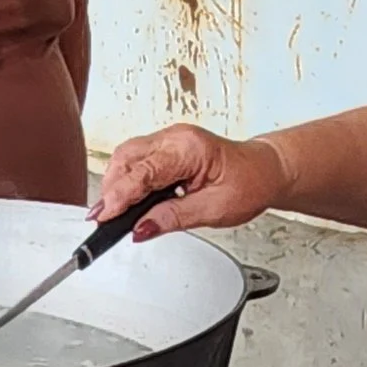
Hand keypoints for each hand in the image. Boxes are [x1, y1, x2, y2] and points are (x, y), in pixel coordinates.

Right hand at [92, 122, 286, 237]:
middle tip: (102, 218)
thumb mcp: (215, 210)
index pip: (143, 172)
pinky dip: (125, 179)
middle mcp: (175, 138)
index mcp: (189, 149)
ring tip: (109, 212)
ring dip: (115, 183)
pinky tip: (123, 199)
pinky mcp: (166, 148)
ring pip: (127, 156)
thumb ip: (174, 218)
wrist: (265, 170)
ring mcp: (169, 140)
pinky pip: (136, 159)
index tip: (104, 216)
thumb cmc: (249, 183)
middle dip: (111, 188)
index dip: (120, 196)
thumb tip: (141, 228)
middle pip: (127, 157)